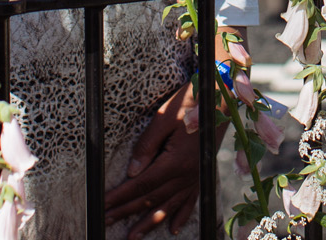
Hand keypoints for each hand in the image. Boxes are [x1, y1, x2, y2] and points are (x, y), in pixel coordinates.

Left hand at [106, 82, 197, 239]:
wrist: (222, 100)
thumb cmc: (190, 103)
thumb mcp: (164, 117)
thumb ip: (147, 146)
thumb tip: (133, 172)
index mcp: (174, 162)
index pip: (141, 185)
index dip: (120, 197)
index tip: (103, 205)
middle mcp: (186, 175)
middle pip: (151, 199)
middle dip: (126, 211)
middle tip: (106, 221)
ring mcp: (195, 177)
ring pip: (168, 206)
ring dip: (149, 223)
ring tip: (133, 236)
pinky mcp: (202, 175)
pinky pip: (190, 202)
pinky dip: (181, 216)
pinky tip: (173, 229)